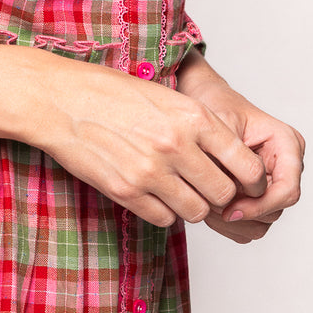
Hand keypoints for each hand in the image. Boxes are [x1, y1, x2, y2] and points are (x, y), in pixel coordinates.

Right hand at [24, 54, 268, 228]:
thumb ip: (200, 125)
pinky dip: (166, 212)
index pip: (246, 164)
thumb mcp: (166, 96)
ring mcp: (150, 172)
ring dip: (193, 205)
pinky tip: (155, 194)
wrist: (59, 100)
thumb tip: (231, 158)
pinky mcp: (126, 192)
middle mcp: (176, 146)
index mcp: (193, 117)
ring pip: (197, 212)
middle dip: (221, 195)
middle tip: (209, 187)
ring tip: (180, 190)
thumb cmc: (111, 93)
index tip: (246, 182)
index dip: (252, 179)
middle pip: (224, 194)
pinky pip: (165, 219)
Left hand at [174, 50, 304, 241]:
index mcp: (288, 144)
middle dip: (242, 213)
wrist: (207, 102)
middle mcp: (286, 167)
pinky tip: (210, 210)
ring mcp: (274, 184)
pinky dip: (230, 225)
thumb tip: (227, 199)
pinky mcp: (260, 197)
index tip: (229, 209)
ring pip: (263, 223)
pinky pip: (250, 226)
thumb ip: (227, 160)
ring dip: (234, 222)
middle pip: (275, 210)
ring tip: (207, 205)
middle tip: (210, 205)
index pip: (288, 191)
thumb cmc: (217, 106)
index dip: (260, 206)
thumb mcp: (220, 124)